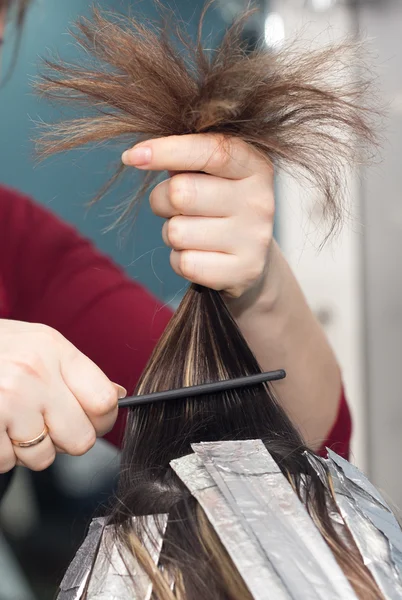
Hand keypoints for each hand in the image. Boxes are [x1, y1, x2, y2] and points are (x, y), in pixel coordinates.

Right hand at [0, 320, 125, 472]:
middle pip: (80, 439)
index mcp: (54, 349)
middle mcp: (34, 372)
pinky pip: (7, 463)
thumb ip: (75, 372)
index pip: (104, 401)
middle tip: (44, 425)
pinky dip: (0, 454)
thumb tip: (117, 396)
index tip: (91, 422)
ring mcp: (7, 400)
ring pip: (43, 458)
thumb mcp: (37, 346)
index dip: (102, 420)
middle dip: (64, 440)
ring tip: (9, 421)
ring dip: (27, 449)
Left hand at [122, 134, 273, 299]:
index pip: (211, 151)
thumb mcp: (210, 173)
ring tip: (192, 232)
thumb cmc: (217, 205)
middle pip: (181, 193)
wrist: (251, 259)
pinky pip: (184, 263)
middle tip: (175, 208)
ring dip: (171, 233)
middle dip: (162, 201)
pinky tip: (199, 255)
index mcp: (255, 166)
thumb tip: (139, 155)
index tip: (132, 156)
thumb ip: (184, 157)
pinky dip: (179, 260)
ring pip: (177, 232)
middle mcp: (259, 200)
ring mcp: (254, 238)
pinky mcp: (243, 272)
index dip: (167, 151)